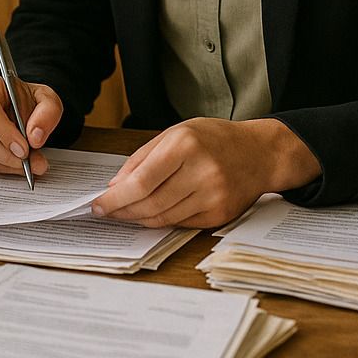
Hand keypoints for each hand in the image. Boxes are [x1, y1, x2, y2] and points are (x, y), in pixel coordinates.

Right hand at [0, 73, 63, 176]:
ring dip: (5, 164)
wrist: (20, 107)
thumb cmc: (28, 100)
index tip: (24, 149)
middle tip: (30, 163)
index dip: (4, 132)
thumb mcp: (46, 99)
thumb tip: (35, 137)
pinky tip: (15, 164)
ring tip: (28, 164)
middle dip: (7, 155)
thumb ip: (47, 114)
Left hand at [89, 117, 319, 227]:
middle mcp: (202, 172)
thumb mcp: (175, 133)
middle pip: (150, 204)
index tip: (97, 205)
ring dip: (138, 219)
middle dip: (121, 211)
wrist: (260, 153)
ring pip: (163, 218)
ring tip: (123, 214)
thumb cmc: (214, 138)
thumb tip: (114, 186)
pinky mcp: (221, 215)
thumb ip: (142, 158)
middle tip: (104, 212)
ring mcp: (214, 196)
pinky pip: (181, 224)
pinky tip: (149, 215)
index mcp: (185, 145)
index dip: (114, 199)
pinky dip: (161, 221)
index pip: (140, 182)